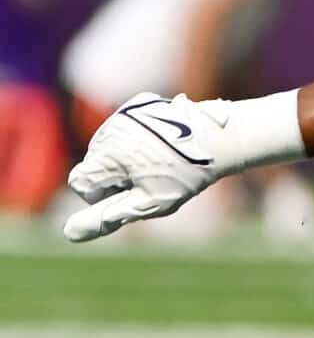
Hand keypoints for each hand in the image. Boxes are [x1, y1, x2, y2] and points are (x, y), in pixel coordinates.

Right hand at [64, 93, 279, 241]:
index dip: (102, 195)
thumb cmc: (186, 174)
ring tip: (161, 160)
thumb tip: (68, 233)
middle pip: (94, 164)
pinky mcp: (136, 105)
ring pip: (108, 147)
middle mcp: (109, 131)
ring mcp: (121, 115)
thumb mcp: (149, 202)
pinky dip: (135, 140)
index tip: (131, 193)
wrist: (221, 136)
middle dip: (115, 177)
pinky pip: (123, 130)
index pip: (81, 183)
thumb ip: (108, 217)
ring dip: (124, 158)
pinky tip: (163, 145)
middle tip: (152, 177)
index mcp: (107, 155)